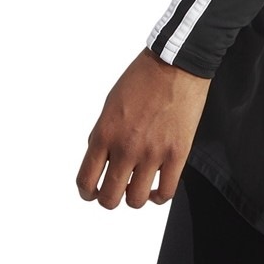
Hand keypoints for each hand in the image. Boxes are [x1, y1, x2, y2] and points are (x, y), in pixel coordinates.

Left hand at [76, 46, 212, 209]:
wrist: (176, 62)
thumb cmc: (143, 77)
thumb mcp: (110, 103)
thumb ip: (103, 133)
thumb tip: (100, 158)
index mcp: (105, 133)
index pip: (85, 181)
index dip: (87, 193)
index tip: (92, 192)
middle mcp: (126, 147)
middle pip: (109, 199)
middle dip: (110, 199)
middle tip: (116, 190)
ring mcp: (153, 152)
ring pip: (136, 200)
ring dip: (135, 197)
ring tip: (138, 186)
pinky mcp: (178, 153)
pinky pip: (166, 192)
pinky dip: (159, 196)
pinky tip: (157, 187)